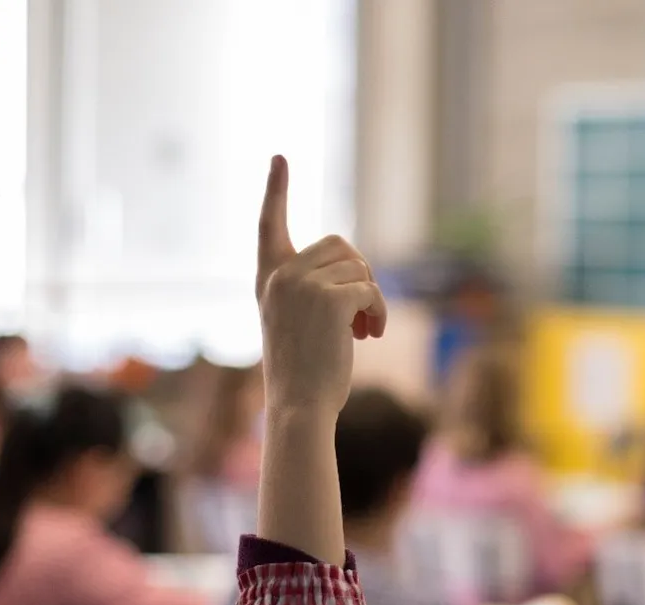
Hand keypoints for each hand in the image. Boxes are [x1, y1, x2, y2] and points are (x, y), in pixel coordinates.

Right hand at [256, 155, 386, 415]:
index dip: (276, 190)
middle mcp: (280, 275)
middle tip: (360, 313)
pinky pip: (370, 290)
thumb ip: (313, 290)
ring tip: (363, 330)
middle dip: (358, 275)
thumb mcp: (298, 322)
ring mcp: (302, 285)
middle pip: (340, 245)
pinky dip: (377, 312)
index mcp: (268, 279)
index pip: (269, 224)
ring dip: (371, 298)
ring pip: (358, 267)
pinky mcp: (328, 299)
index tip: (279, 157)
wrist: (299, 406)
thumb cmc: (303, 372)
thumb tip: (358, 272)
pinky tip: (369, 336)